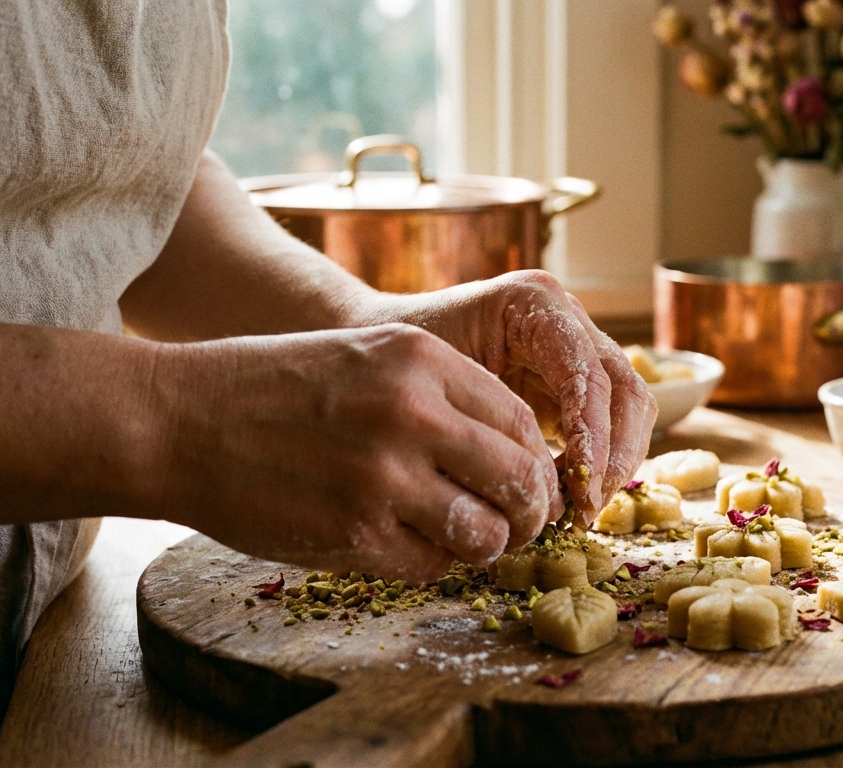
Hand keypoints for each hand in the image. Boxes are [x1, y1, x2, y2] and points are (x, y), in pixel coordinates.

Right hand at [151, 324, 561, 581]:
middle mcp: (411, 413)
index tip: (527, 482)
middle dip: (529, 512)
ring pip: (487, 534)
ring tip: (465, 539)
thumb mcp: (369, 357)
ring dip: (486, 546)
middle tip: (517, 524)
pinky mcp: (353, 532)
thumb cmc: (274, 388)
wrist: (177, 419)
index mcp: (421, 360)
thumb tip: (517, 451)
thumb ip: (442, 395)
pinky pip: (432, 565)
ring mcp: (383, 476)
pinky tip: (411, 546)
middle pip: (520, 480)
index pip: (521, 423)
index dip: (536, 462)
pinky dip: (435, 565)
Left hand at [352, 270, 656, 521]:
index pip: (588, 371)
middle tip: (586, 510)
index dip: (594, 433)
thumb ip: (488, 418)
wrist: (377, 346)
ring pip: (632, 407)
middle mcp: (566, 317)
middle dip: (614, 454)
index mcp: (532, 302)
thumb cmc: (396, 361)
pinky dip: (600, 463)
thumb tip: (538, 479)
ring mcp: (577, 347)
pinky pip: (610, 422)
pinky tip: (571, 499)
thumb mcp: (435, 383)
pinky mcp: (574, 381)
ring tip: (580, 511)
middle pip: (626, 388)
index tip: (580, 488)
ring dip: (615, 463)